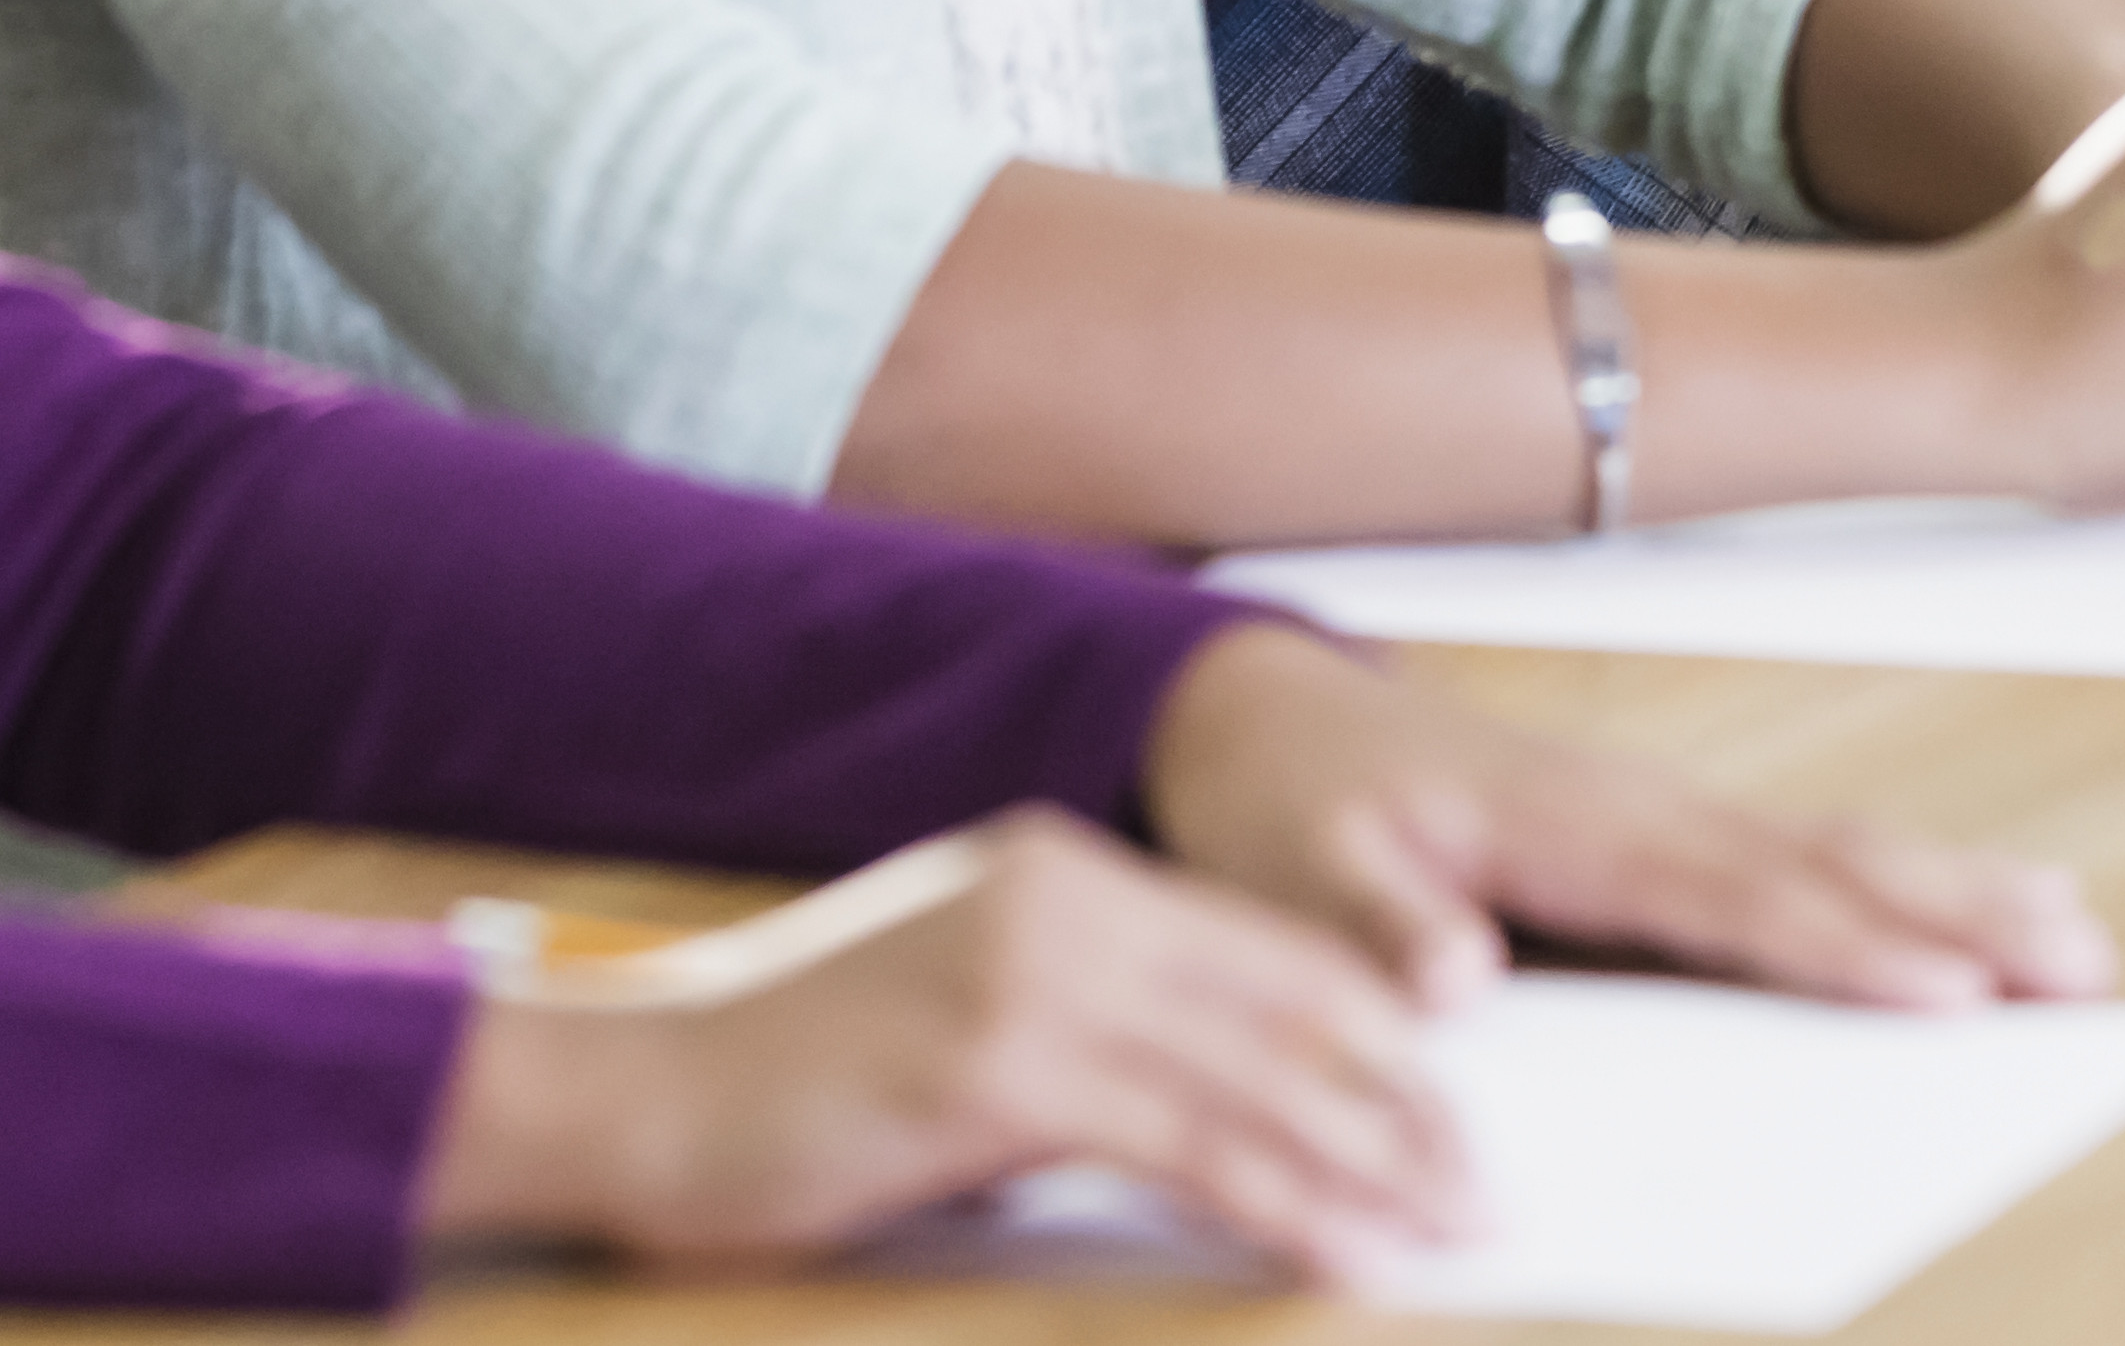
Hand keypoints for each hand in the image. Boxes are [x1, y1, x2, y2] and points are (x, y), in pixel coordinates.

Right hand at [416, 808, 1464, 1285]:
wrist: (638, 1095)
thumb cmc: (794, 1082)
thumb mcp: (963, 1019)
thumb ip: (1085, 1038)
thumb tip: (1211, 1113)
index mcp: (1058, 871)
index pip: (1264, 952)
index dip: (1375, 1039)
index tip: (1452, 1117)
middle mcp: (1060, 897)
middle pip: (1287, 1002)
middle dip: (1404, 1104)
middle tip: (1487, 1188)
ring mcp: (1028, 972)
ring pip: (1253, 1077)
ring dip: (1369, 1164)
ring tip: (1447, 1228)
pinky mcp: (998, 1065)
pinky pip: (1187, 1144)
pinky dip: (1286, 1202)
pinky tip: (1347, 1253)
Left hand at [1134, 619, 2107, 1013]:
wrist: (1264, 721)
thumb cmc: (1286, 805)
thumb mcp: (1294, 869)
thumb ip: (1375, 927)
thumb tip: (1459, 983)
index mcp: (1565, 826)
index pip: (1727, 898)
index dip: (1840, 948)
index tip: (1945, 994)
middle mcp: (1642, 811)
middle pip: (1824, 865)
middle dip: (1956, 916)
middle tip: (2079, 965)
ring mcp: (1665, 819)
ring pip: (1838, 855)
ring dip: (1960, 897)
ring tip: (2078, 944)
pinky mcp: (1667, 842)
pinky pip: (1805, 866)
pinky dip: (1906, 892)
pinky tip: (1979, 925)